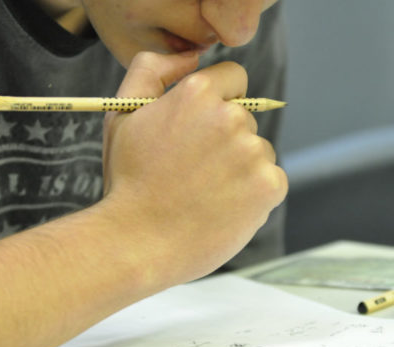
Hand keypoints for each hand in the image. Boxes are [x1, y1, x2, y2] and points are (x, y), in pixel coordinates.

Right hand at [101, 51, 286, 284]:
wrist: (137, 242)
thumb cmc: (128, 182)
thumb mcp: (122, 114)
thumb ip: (152, 70)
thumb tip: (191, 56)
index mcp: (197, 93)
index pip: (234, 78)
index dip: (218, 102)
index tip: (203, 130)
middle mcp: (230, 116)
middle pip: (246, 119)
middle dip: (225, 141)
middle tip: (193, 173)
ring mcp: (252, 151)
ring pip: (258, 152)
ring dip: (240, 170)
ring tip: (204, 195)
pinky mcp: (269, 185)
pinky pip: (271, 181)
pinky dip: (253, 196)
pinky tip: (222, 209)